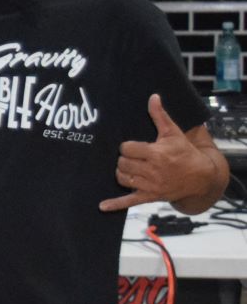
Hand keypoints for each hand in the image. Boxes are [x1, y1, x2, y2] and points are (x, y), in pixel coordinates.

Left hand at [99, 94, 215, 211]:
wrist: (200, 176)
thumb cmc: (184, 152)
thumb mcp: (173, 133)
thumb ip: (159, 115)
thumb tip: (153, 97)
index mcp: (156, 154)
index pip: (126, 148)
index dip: (126, 147)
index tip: (132, 147)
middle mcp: (152, 171)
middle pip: (122, 163)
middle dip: (124, 159)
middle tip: (133, 158)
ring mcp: (150, 185)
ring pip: (122, 178)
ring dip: (122, 172)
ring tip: (130, 168)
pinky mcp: (150, 197)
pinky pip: (129, 201)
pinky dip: (115, 204)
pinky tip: (102, 206)